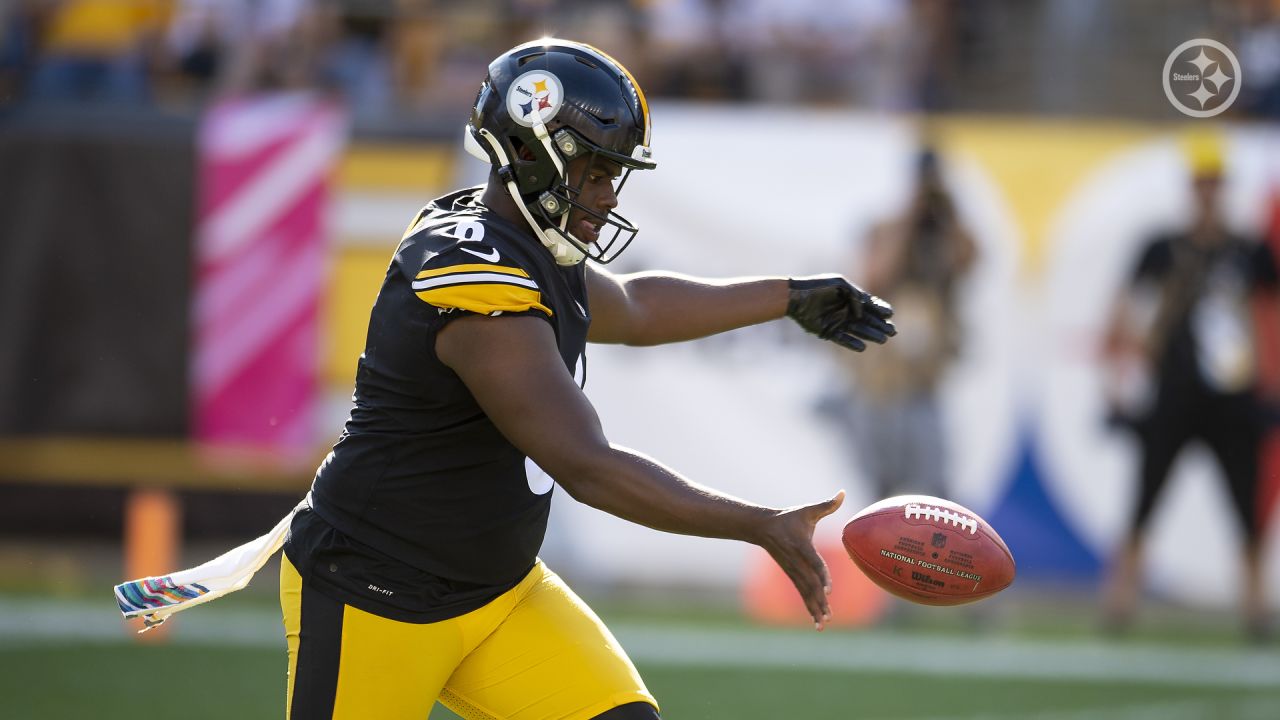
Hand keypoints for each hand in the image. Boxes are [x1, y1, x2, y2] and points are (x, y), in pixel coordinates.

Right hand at [755, 490, 845, 629]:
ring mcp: (792, 571)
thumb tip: (843, 492)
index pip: (813, 563)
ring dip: (815, 608)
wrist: (763, 528)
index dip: (821, 575)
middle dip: (820, 601)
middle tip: (830, 616)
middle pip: (810, 584)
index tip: (828, 589)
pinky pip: (802, 594)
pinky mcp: (791, 576)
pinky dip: (809, 608)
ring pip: (805, 593)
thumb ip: (826, 504)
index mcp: (802, 545)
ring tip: (824, 624)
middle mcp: (796, 561)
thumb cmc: (789, 518)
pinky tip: (818, 621)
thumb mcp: (807, 510)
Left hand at [786, 275, 894, 351]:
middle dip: (880, 325)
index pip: (870, 305)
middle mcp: (846, 311)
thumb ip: (855, 295)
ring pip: (858, 330)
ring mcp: (838, 322)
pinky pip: (843, 339)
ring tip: (883, 339)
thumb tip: (864, 310)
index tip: (890, 314)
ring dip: (871, 334)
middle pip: (867, 320)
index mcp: (850, 298)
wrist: (795, 297)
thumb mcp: (840, 285)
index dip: (880, 309)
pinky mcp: (828, 332)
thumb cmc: (817, 287)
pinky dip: (852, 343)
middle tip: (893, 331)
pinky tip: (862, 347)